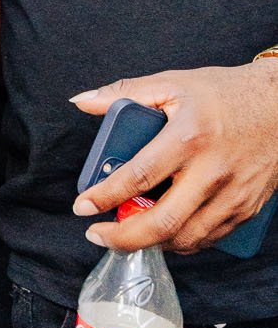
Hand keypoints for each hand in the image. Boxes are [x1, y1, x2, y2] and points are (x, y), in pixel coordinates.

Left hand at [71, 61, 277, 254]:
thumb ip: (125, 92)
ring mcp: (232, 195)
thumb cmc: (224, 93)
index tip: (82, 206)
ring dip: (151, 243)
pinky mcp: (246, 209)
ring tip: (126, 233)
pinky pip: (209, 238)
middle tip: (97, 235)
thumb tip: (82, 101)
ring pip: (186, 238)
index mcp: (189, 137)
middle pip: (163, 222)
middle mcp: (212, 171)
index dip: (105, 196)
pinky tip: (162, 232)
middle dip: (123, 237)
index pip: (138, 176)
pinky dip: (181, 241)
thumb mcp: (173, 83)